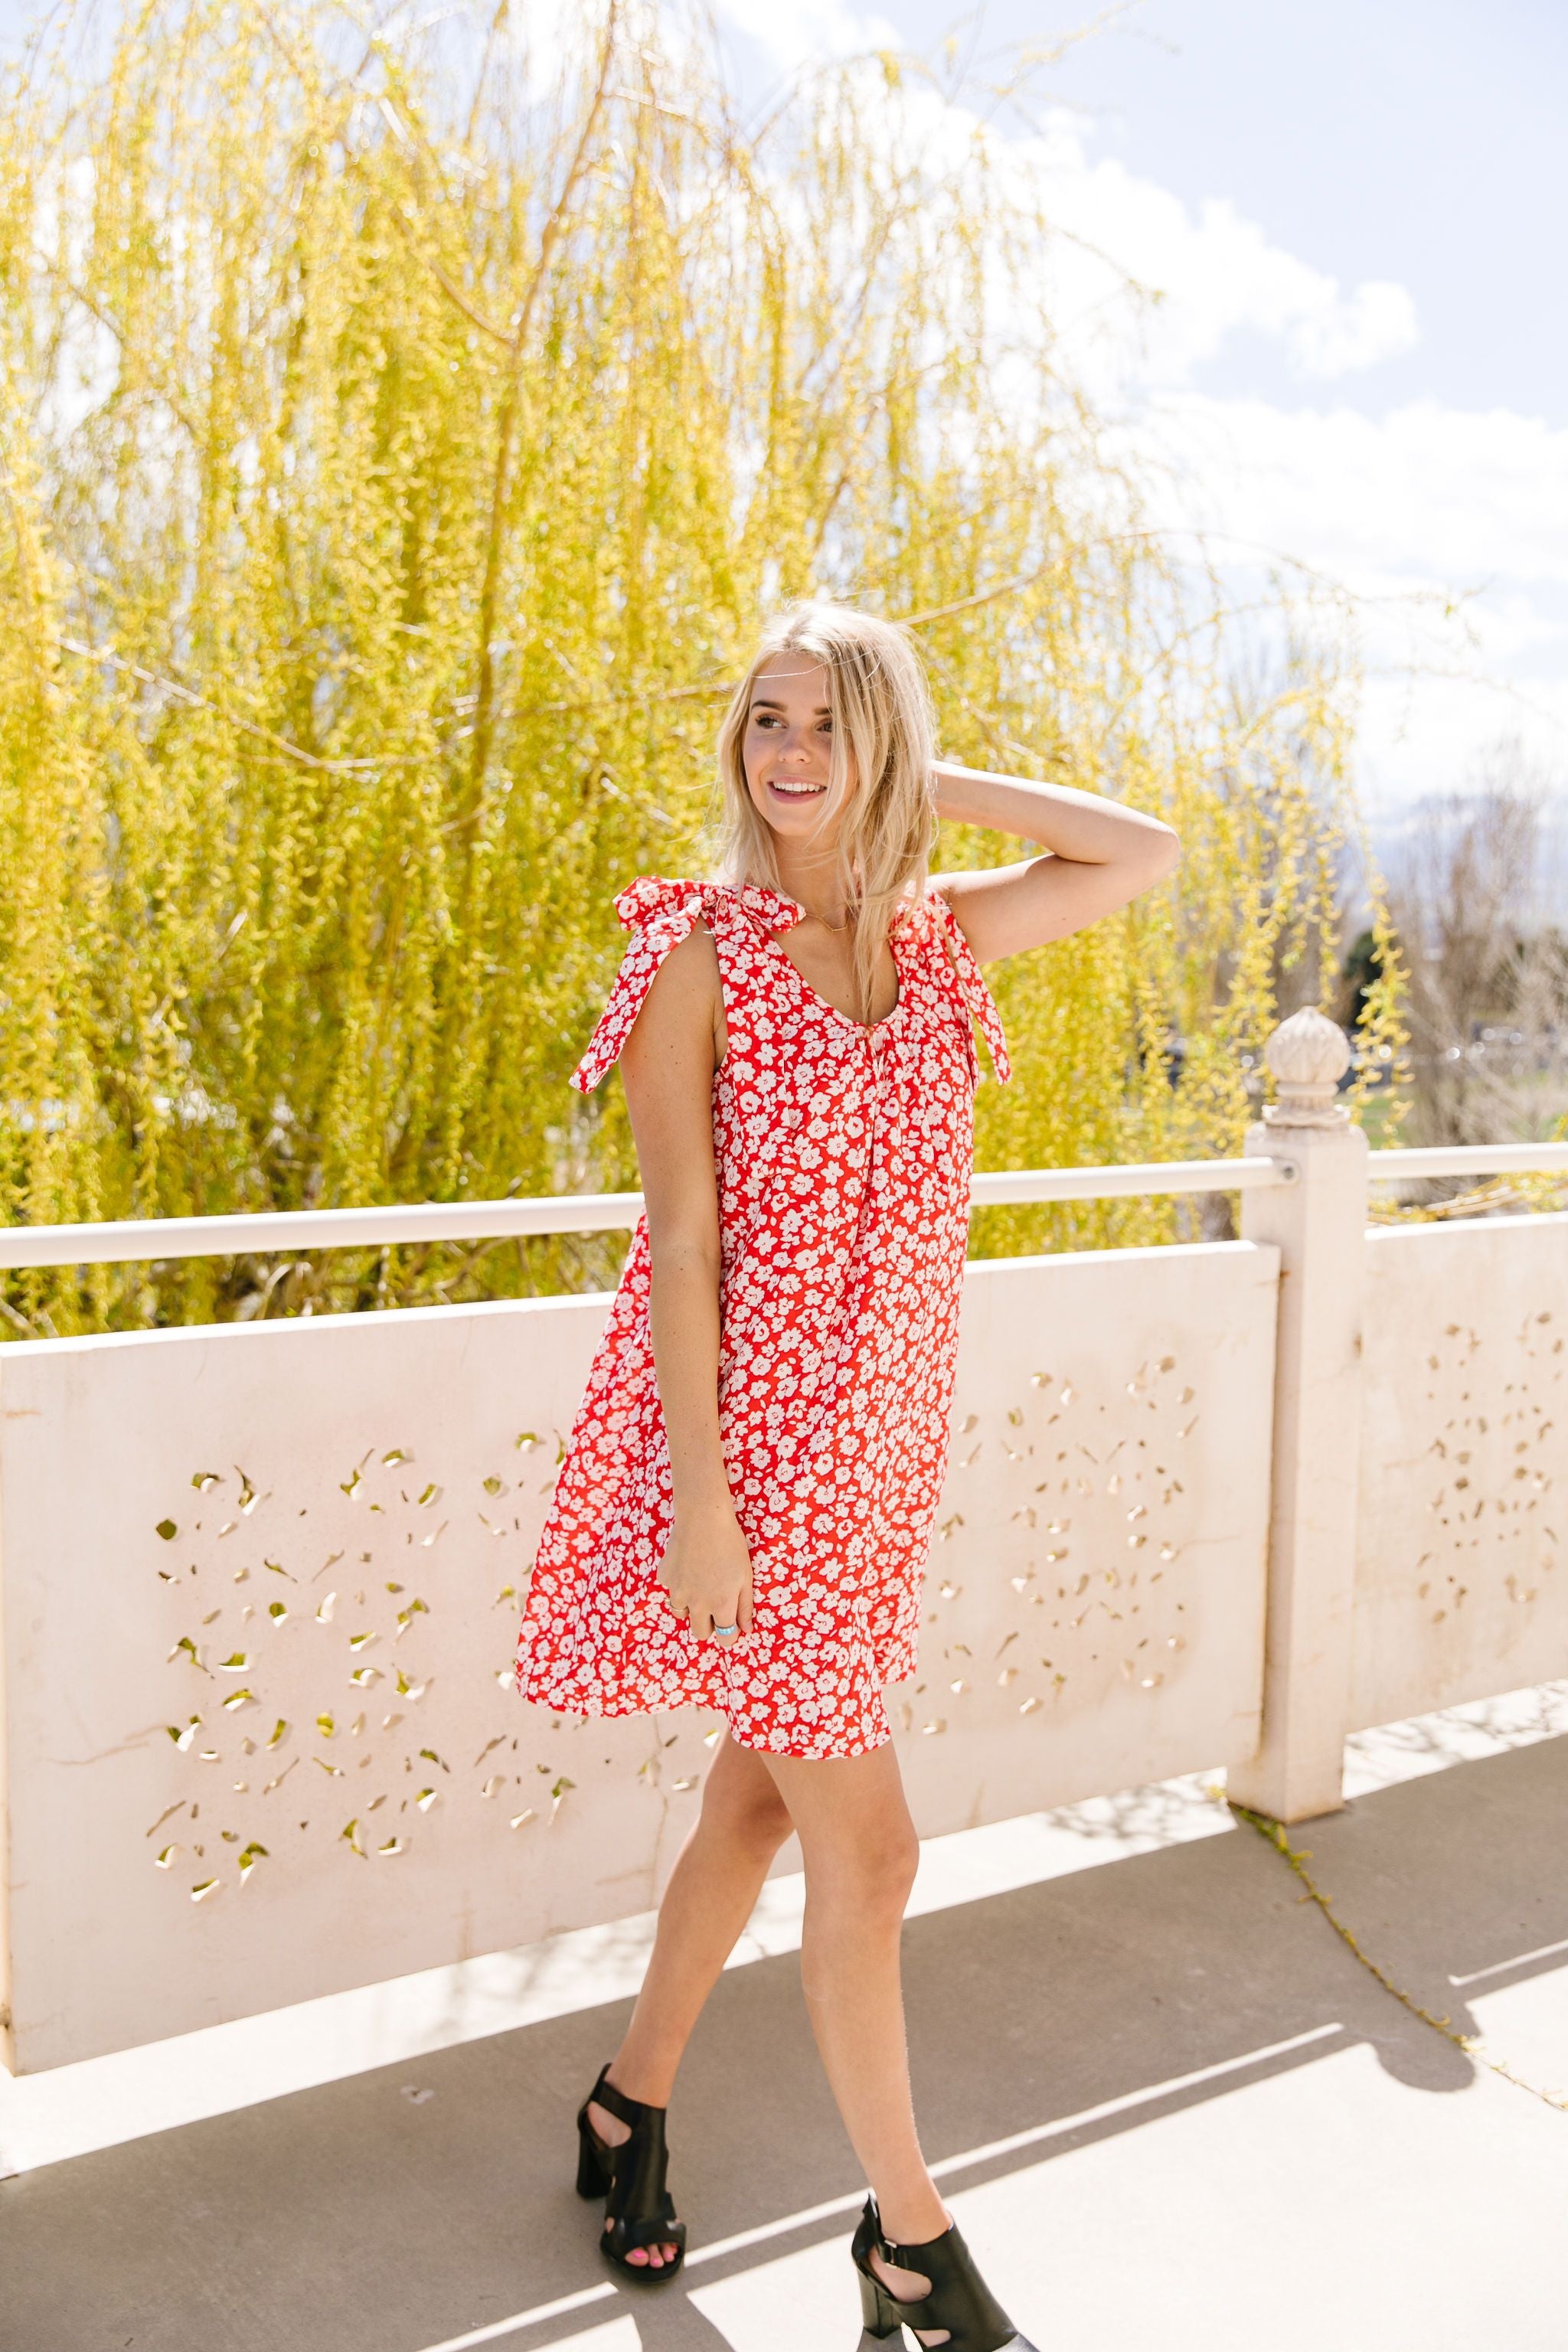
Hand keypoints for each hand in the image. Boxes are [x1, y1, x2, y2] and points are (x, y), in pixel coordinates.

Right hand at [660, 1493, 753, 1644]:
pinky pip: (671, 1591)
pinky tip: (688, 1566)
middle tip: (715, 1606)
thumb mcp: (746, 1575)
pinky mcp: (665, 1578)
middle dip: (709, 1625)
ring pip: (682, 1614)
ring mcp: (678, 1592)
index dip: (730, 1634)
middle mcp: (698, 1604)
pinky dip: (679, 1584)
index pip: (725, 1638)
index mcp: (722, 1604)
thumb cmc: (730, 1544)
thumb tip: (746, 1629)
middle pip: (700, 1633)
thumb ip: (745, 1606)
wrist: (702, 1517)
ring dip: (691, 1606)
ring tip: (700, 1583)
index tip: (731, 1625)